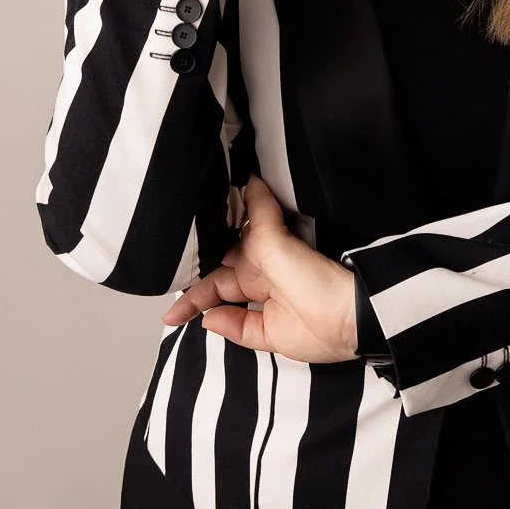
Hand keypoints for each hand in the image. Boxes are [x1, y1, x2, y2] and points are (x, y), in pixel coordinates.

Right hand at [160, 175, 359, 362]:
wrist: (344, 318)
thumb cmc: (313, 275)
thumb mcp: (276, 238)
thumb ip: (258, 210)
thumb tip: (248, 175)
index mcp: (263, 252)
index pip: (223, 250)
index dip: (202, 252)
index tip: (176, 253)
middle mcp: (262, 277)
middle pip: (218, 281)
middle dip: (193, 286)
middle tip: (165, 288)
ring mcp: (266, 305)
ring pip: (223, 306)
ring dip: (200, 308)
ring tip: (174, 313)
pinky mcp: (270, 333)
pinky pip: (238, 329)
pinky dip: (221, 326)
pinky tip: (207, 321)